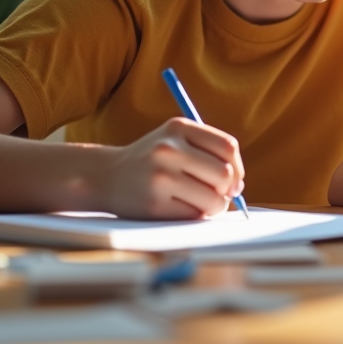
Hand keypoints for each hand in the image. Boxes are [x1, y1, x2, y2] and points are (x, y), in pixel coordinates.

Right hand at [103, 117, 244, 218]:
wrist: (103, 176)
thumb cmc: (150, 161)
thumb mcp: (174, 141)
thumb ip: (207, 154)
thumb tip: (238, 185)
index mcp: (178, 128)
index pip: (228, 147)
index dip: (238, 167)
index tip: (234, 180)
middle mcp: (169, 148)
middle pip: (224, 174)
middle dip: (228, 190)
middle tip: (219, 196)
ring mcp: (161, 176)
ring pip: (213, 198)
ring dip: (214, 206)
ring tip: (201, 204)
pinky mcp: (154, 203)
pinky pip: (194, 215)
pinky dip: (195, 216)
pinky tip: (181, 209)